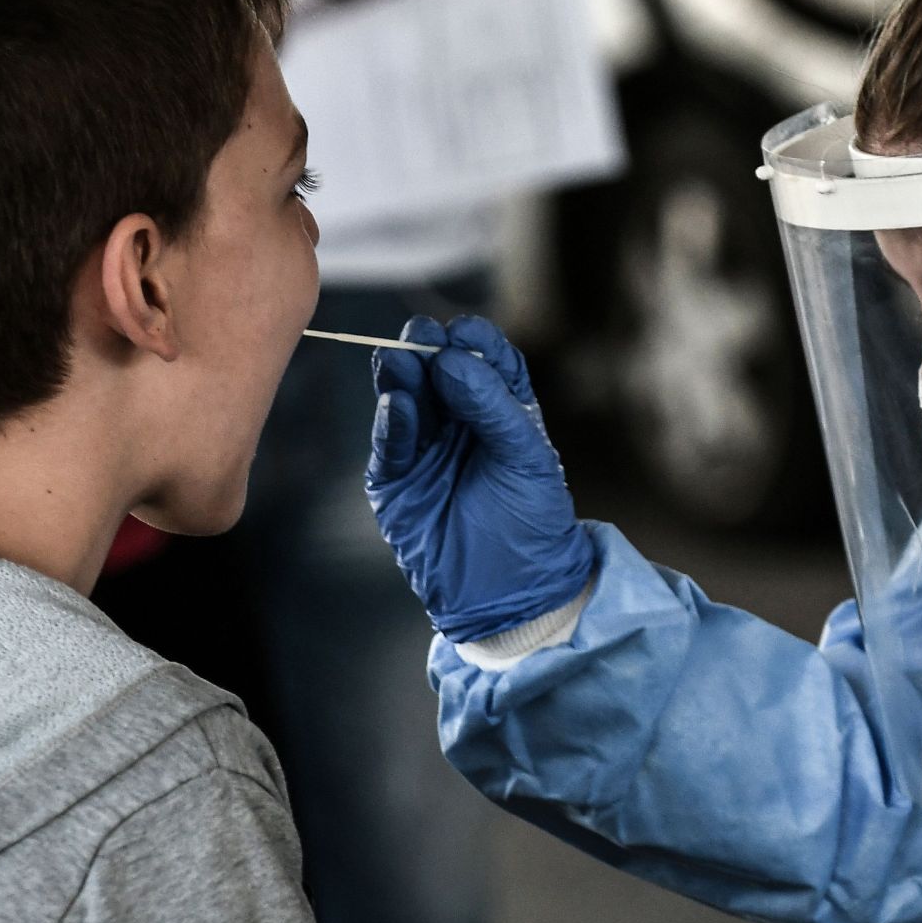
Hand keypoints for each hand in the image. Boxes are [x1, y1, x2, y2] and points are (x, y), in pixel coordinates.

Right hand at [366, 314, 595, 642]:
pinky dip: (393, 422)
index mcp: (497, 408)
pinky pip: (390, 444)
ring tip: (403, 361)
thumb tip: (452, 361)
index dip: (473, 342)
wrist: (512, 589)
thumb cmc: (532, 520)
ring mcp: (423, 448)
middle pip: (435, 372)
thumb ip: (493, 406)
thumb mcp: (527, 458)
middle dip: (427, 350)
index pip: (482, 360)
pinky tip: (399, 404)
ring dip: (402, 378)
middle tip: (423, 337)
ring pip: (406, 399)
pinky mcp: (395, 480)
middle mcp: (456, 421)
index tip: (464, 332)